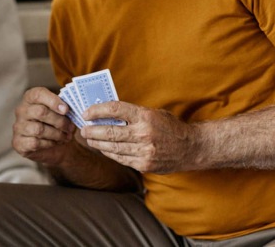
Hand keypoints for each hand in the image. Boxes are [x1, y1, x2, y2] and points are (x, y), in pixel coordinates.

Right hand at [12, 88, 75, 165]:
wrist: (54, 147)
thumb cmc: (57, 124)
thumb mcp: (62, 113)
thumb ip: (64, 108)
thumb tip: (69, 109)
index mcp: (30, 98)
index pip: (38, 94)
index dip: (53, 101)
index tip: (66, 110)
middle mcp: (21, 110)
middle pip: (41, 112)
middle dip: (59, 121)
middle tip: (70, 127)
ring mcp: (18, 126)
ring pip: (39, 129)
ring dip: (56, 134)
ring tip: (65, 136)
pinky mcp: (18, 142)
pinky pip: (35, 143)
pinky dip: (49, 144)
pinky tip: (55, 143)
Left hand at [80, 101, 196, 173]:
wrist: (191, 148)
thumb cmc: (170, 127)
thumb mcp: (153, 113)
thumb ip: (132, 114)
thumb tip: (106, 113)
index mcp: (145, 116)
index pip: (115, 109)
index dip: (97, 110)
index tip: (86, 112)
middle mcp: (143, 133)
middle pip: (109, 131)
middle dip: (92, 130)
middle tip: (83, 128)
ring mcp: (144, 151)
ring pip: (112, 147)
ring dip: (97, 142)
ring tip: (89, 138)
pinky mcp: (144, 164)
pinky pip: (120, 158)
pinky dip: (109, 152)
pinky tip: (102, 148)